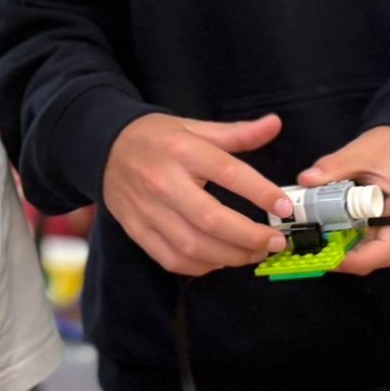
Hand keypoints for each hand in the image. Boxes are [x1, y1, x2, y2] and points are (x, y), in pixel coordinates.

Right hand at [102, 113, 294, 275]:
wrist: (104, 149)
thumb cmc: (157, 138)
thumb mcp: (195, 127)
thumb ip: (237, 132)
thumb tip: (275, 124)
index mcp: (182, 150)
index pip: (227, 173)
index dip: (260, 192)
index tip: (284, 207)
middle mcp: (163, 182)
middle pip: (211, 219)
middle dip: (249, 237)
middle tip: (275, 242)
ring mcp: (147, 210)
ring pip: (192, 246)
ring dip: (230, 256)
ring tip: (254, 254)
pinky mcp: (136, 230)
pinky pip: (171, 259)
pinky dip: (200, 267)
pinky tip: (220, 260)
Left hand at [297, 126, 389, 275]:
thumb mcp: (363, 152)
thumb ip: (335, 167)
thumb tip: (306, 180)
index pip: (382, 252)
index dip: (351, 261)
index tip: (324, 255)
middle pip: (375, 257)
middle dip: (342, 255)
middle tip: (313, 244)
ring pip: (372, 252)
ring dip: (346, 247)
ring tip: (320, 235)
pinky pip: (374, 242)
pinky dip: (353, 239)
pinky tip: (334, 228)